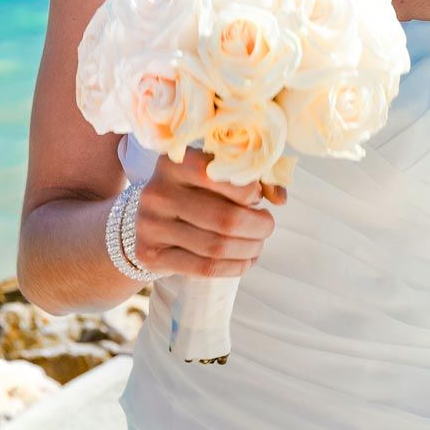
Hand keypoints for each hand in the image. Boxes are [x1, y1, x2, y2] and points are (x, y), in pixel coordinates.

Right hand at [129, 146, 286, 278]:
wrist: (153, 217)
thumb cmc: (197, 190)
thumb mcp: (218, 174)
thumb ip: (254, 177)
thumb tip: (279, 198)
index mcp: (176, 162)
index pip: (224, 176)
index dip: (253, 191)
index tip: (258, 198)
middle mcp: (158, 192)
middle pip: (225, 219)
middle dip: (258, 227)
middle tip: (267, 227)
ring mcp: (150, 225)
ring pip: (216, 246)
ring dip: (249, 249)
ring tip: (258, 245)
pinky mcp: (149, 254)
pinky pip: (204, 268)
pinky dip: (234, 267)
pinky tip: (245, 261)